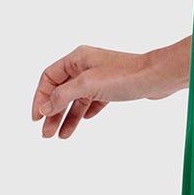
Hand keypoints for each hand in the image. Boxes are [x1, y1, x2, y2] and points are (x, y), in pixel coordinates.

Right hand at [31, 44, 160, 138]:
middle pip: (61, 90)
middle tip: (46, 134)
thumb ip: (62, 96)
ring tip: (60, 136)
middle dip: (52, 112)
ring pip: (77, 99)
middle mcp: (86, 65)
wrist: (157, 77)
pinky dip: (85, 112)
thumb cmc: (125, 76)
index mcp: (77, 58)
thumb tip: (44, 108)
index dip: (39, 97)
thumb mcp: (87, 85)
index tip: (36, 118)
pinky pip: (92, 101)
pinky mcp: (112, 87)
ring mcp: (99, 76)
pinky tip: (84, 121)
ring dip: (67, 117)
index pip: (49, 78)